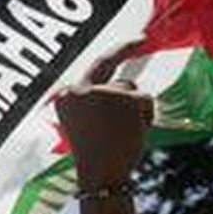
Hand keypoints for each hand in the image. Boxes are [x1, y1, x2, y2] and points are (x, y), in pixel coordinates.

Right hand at [55, 44, 154, 188]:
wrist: (100, 175)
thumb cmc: (97, 157)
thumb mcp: (90, 124)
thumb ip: (99, 103)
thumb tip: (127, 86)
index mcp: (66, 98)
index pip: (93, 68)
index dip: (115, 51)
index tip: (134, 40)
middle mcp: (79, 89)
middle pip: (113, 73)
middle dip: (127, 47)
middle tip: (142, 38)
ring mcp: (101, 91)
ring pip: (131, 90)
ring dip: (136, 111)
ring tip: (123, 134)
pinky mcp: (123, 97)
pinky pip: (145, 101)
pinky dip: (145, 117)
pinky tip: (133, 132)